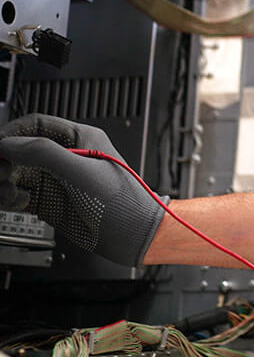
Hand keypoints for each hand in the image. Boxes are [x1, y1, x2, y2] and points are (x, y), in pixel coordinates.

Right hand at [0, 114, 164, 265]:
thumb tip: (8, 144)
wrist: (133, 236)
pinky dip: (9, 198)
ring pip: (14, 173)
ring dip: (3, 182)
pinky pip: (17, 193)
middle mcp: (65, 156)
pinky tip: (19, 203)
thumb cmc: (121, 201)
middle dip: (4, 161)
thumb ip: (44, 154)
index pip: (35, 125)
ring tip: (7, 194)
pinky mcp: (49, 200)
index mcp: (80, 139)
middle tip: (0, 176)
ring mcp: (56, 179)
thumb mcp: (81, 172)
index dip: (11, 133)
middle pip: (19, 150)